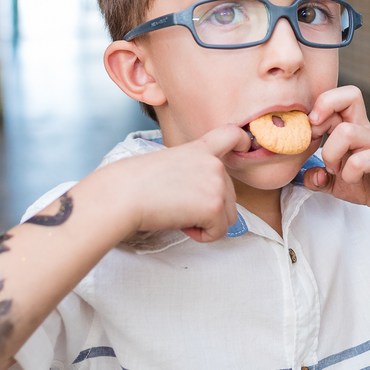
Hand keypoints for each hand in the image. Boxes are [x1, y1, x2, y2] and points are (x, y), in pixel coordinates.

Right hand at [111, 124, 250, 242]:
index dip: (242, 142)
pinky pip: (219, 232)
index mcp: (200, 148)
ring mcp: (217, 184)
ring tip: (179, 214)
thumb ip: (192, 170)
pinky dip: (202, 235)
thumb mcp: (168, 164)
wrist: (123, 194)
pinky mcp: (215, 206)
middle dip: (208, 207)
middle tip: (178, 205)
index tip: (245, 145)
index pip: (231, 134)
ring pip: (229, 216)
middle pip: (230, 194)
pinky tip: (181, 223)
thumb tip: (200, 193)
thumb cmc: (134, 183)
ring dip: (206, 222)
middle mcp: (214, 164)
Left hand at [303, 86, 369, 221]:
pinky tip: (352, 180)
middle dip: (322, 113)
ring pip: (347, 131)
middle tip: (315, 140)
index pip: (335, 97)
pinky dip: (349, 174)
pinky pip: (359, 161)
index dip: (316, 108)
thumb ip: (315, 177)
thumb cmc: (364, 183)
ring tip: (334, 169)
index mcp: (349, 125)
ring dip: (331, 153)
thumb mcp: (332, 182)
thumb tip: (305, 176)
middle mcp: (363, 128)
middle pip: (350, 95)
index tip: (308, 134)